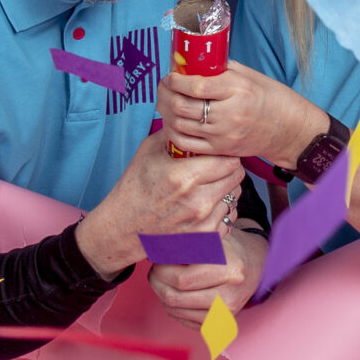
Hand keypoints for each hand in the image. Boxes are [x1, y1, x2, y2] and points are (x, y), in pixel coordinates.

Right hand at [74, 132, 242, 276]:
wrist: (122, 229)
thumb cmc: (134, 187)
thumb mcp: (148, 151)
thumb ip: (176, 134)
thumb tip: (195, 119)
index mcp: (184, 176)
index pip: (229, 160)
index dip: (225, 153)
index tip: (217, 153)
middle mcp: (197, 201)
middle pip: (237, 177)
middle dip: (228, 169)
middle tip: (214, 168)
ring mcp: (202, 223)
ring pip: (235, 197)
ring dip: (226, 190)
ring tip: (207, 187)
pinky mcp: (204, 240)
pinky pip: (229, 217)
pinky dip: (222, 210)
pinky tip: (206, 205)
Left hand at [152, 226, 265, 330]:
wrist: (254, 265)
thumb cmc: (227, 248)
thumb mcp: (210, 238)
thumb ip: (185, 243)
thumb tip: (154, 250)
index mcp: (229, 271)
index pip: (181, 279)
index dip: (161, 269)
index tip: (157, 259)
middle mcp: (230, 296)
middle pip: (175, 298)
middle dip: (157, 282)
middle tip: (155, 270)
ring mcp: (225, 315)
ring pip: (175, 311)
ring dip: (162, 295)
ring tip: (163, 280)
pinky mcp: (218, 325)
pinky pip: (182, 321)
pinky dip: (172, 307)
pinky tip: (175, 292)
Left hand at [158, 61, 322, 165]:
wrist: (288, 129)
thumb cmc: (270, 98)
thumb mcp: (249, 75)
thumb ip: (221, 70)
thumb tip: (193, 62)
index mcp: (237, 89)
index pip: (196, 85)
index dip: (176, 80)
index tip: (170, 76)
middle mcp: (229, 113)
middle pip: (182, 106)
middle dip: (165, 95)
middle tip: (163, 88)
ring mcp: (224, 134)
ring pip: (180, 125)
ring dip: (166, 113)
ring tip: (165, 103)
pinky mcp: (221, 149)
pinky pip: (187, 143)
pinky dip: (174, 132)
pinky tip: (173, 122)